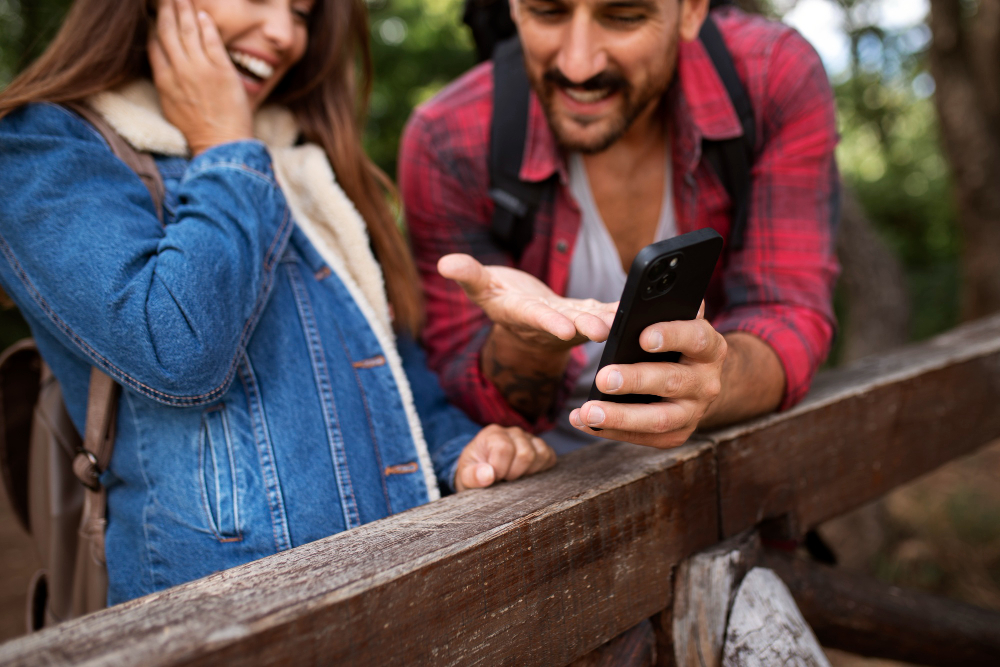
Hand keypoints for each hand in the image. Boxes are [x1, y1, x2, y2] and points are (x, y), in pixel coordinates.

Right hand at [148, 0, 252, 154]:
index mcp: (164, 80)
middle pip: (168, 31)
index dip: (154, 25)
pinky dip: (207, 24)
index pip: (154, 44)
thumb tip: (164, 68)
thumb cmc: (198, 131)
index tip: (155, 13)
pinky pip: (211, 40)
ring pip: (188, 30)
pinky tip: (203, 13)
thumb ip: (167, 84)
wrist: (220, 145)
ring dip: (185, 9)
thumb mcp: (172, 107)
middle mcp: (179, 71)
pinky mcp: (221, 70)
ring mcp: (200, 69)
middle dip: (166, 9)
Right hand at [438, 253, 616, 351]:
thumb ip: (468, 274)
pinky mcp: (584, 312)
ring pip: (589, 319)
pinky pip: (603, 310)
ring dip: (607, 320)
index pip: (535, 319)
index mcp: (521, 314)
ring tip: (624, 318)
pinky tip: (636, 303)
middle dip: (584, 327)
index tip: (564, 329)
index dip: (548, 323)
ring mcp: (569, 319)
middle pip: (567, 324)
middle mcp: (548, 322)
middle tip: (602, 330)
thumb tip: (444, 263)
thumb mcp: (481, 286)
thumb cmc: (499, 296)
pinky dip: (618, 308)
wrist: (521, 314)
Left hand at [454, 425, 556, 491]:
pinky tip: (526, 473)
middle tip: (503, 478)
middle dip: (514, 473)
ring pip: (541, 454)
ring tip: (514, 475)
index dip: (500, 469)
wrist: (481, 467)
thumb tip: (488, 475)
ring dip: (528, 472)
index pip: (504, 449)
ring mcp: (528, 438)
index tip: (492, 478)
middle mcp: (512, 432)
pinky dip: (541, 469)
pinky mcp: (539, 446)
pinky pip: (550, 456)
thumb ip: (473, 476)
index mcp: (492, 434)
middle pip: (525, 453)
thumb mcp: (465, 476)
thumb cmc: (474, 471)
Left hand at [569, 304, 726, 447]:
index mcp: (710, 347)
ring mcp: (694, 413)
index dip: (671, 336)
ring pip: (659, 419)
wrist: (699, 383)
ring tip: (586, 411)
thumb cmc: (679, 345)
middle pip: (672, 382)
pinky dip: (611, 430)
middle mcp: (707, 382)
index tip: (643, 336)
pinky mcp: (677, 435)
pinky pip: (643, 437)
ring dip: (620, 417)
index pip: (696, 338)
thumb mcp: (682, 324)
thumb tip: (658, 285)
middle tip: (602, 377)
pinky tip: (583, 421)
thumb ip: (670, 308)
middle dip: (635, 381)